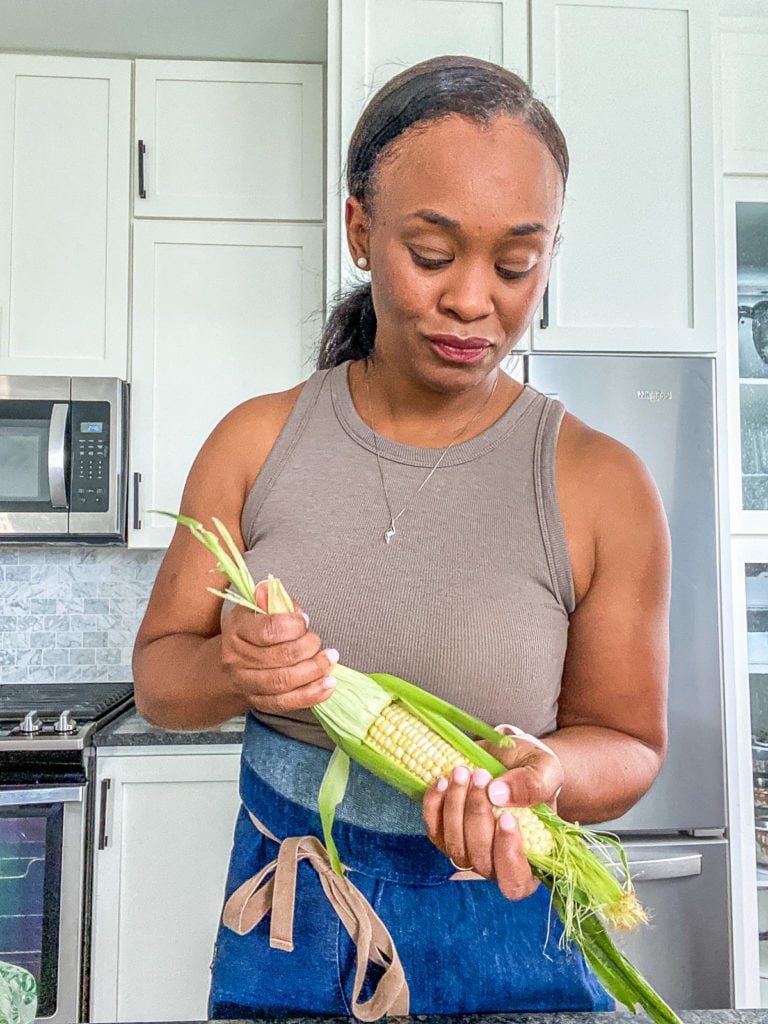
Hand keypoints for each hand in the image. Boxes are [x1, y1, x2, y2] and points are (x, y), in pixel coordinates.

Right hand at [219, 581, 337, 712]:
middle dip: (308, 648)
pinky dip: (312, 695)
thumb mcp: (257, 608)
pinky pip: (286, 703)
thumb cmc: (253, 629)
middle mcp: (236, 659)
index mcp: (236, 630)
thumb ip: (271, 600)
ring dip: (314, 671)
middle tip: (317, 641)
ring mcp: (246, 683)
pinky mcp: (259, 702)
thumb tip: (275, 594)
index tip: (305, 621)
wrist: (232, 663)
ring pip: (283, 682)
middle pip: (279, 658)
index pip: (268, 631)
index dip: (293, 626)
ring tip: (330, 660)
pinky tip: (328, 684)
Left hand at [422, 735, 562, 899]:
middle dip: (478, 814)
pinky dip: (434, 806)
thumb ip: (533, 785)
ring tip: (462, 772)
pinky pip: (434, 830)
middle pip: (481, 860)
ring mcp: (469, 851)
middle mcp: (497, 864)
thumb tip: (499, 795)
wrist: (509, 758)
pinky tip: (443, 781)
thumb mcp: (545, 770)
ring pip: (455, 845)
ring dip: (455, 807)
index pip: (516, 882)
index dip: (509, 856)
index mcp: (531, 859)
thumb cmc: (533, 770)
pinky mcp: (446, 834)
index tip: (507, 818)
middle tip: (481, 775)